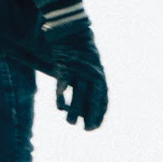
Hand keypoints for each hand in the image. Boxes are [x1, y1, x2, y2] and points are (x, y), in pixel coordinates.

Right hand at [48, 17, 107, 131]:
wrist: (72, 31)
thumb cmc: (81, 52)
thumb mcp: (91, 67)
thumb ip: (91, 82)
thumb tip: (87, 100)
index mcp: (101, 77)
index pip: (103, 100)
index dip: (100, 114)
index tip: (96, 126)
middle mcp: (93, 75)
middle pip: (93, 99)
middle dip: (91, 116)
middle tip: (87, 130)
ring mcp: (80, 71)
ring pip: (79, 95)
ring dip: (75, 111)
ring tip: (71, 123)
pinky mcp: (66, 67)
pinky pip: (63, 85)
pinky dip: (61, 97)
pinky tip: (59, 107)